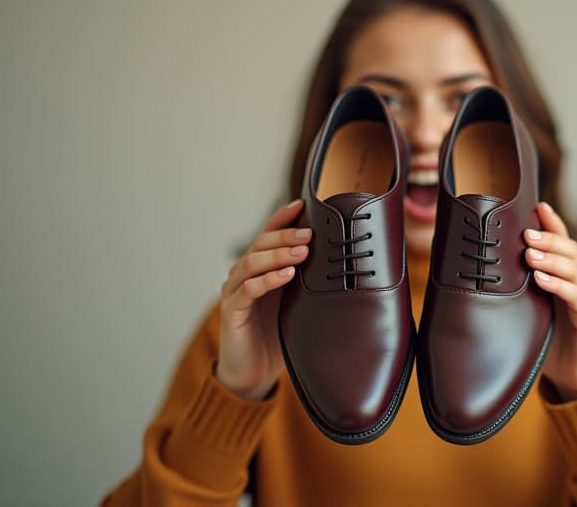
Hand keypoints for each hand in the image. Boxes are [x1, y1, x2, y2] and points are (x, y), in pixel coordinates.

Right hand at [216, 199, 309, 400]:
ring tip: (302, 252)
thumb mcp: (298, 304)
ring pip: (252, 263)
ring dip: (278, 254)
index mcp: (259, 269)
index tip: (301, 204)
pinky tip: (286, 276)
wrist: (254, 373)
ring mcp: (234, 292)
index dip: (281, 218)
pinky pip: (248, 290)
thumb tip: (344, 265)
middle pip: (260, 244)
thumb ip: (310, 284)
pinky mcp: (232, 312)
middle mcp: (243, 276)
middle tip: (309, 233)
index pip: (267, 235)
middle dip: (285, 235)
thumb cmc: (277, 336)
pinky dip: (268, 280)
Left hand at [525, 202, 576, 401]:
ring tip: (530, 252)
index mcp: (567, 278)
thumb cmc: (552, 341)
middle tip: (526, 232)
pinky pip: (576, 298)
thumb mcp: (531, 311)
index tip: (538, 206)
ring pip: (574, 269)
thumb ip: (517, 292)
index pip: (562, 243)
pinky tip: (541, 279)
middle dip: (548, 237)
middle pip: (569, 251)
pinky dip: (558, 286)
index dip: (553, 224)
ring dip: (551, 258)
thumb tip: (482, 274)